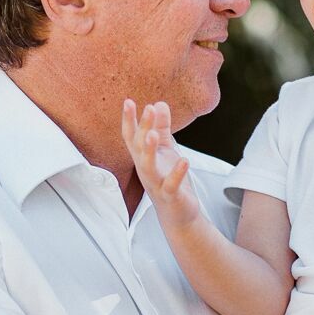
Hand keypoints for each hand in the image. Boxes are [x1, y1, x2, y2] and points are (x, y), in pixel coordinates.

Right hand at [121, 99, 199, 228]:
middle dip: (142, 129)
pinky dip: (177, 173)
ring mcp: (156, 184)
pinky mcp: (170, 196)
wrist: (178, 213)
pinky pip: (171, 185)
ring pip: (148, 167)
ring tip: (152, 134)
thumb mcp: (166, 150)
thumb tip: (159, 103)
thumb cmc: (170, 180)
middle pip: (138, 148)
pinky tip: (185, 160)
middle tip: (148, 109)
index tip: (128, 101)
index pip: (131, 137)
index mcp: (143, 158)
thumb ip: (162, 128)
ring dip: (149, 151)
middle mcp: (145, 170)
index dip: (129, 120)